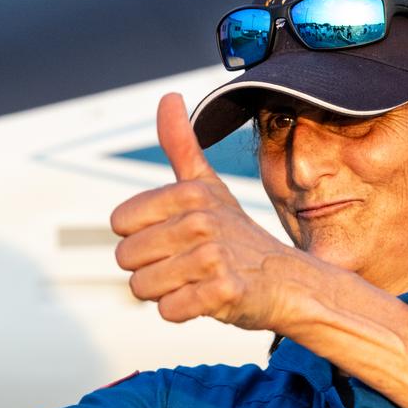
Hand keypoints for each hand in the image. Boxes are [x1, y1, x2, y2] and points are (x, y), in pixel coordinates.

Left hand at [111, 94, 308, 330]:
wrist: (287, 281)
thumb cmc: (238, 236)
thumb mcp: (208, 186)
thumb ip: (181, 144)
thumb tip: (168, 96)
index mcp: (190, 193)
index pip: (120, 224)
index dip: (141, 236)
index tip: (174, 237)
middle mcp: (200, 221)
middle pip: (126, 258)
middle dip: (150, 268)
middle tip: (186, 264)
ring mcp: (212, 258)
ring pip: (142, 287)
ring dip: (164, 291)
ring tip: (195, 281)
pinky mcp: (223, 293)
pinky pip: (169, 310)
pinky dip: (182, 311)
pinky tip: (207, 299)